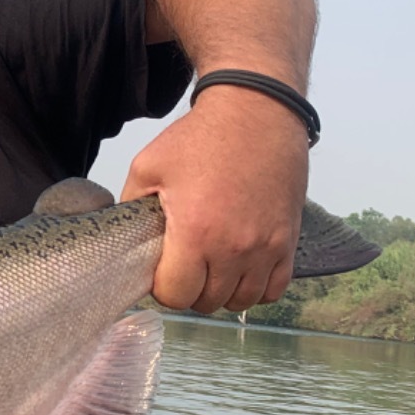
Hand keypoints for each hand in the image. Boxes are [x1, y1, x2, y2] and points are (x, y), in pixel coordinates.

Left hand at [121, 86, 309, 312]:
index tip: (161, 269)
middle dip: (190, 289)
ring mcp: (266, 248)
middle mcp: (234, 248)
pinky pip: (273, 289)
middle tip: (183, 265)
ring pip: (241, 301)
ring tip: (210, 266)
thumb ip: (131, 207)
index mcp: (195, 233)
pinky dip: (254, 287)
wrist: (255, 113)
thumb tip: (126, 238)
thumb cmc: (199, 138)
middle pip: (207, 302)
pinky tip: (239, 268)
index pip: (176, 295)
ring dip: (222, 291)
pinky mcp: (288, 241)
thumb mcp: (147, 166)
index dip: (162, 287)